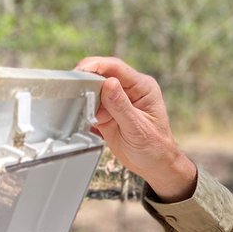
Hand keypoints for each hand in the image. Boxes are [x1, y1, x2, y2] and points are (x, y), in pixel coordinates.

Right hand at [73, 56, 197, 200]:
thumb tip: (108, 83)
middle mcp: (130, 90)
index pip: (116, 68)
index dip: (96, 66)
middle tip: (77, 93)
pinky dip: (86, 111)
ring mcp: (117, 101)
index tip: (81, 71)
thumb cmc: (155, 147)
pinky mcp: (107, 112)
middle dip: (88, 83)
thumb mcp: (138, 128)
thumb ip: (121, 106)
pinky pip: (91, 105)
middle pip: (102, 75)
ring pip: (94, 90)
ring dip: (86, 99)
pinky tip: (88, 120)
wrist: (154, 165)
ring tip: (87, 112)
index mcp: (143, 87)